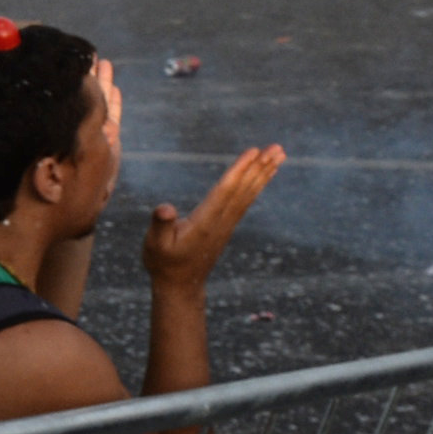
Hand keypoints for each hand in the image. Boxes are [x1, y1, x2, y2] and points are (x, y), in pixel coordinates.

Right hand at [140, 145, 286, 291]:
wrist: (181, 285)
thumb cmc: (163, 263)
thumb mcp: (154, 245)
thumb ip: (160, 226)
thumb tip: (165, 208)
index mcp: (204, 222)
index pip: (225, 191)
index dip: (239, 170)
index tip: (254, 152)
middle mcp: (221, 222)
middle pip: (243, 189)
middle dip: (259, 167)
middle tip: (277, 148)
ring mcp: (226, 224)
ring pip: (248, 194)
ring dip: (263, 173)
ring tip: (278, 155)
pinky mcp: (227, 225)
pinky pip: (245, 200)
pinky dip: (256, 185)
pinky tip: (264, 174)